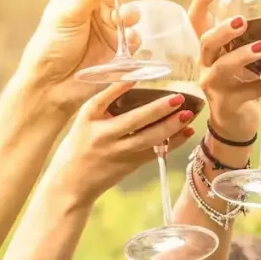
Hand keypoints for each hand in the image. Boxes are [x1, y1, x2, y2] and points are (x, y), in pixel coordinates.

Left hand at [19, 0, 144, 108]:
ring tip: (126, 17)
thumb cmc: (51, 46)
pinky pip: (133, 38)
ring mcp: (108, 27)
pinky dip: (134, 36)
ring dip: (132, 12)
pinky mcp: (118, 49)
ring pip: (130, 11)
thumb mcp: (68, 14)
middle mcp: (96, 6)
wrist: (51, 86)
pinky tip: (128, 39)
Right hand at [50, 81, 196, 201]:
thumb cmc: (78, 146)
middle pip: (135, 122)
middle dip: (158, 110)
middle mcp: (107, 138)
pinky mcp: (132, 164)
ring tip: (188, 114)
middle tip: (178, 98)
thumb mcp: (84, 120)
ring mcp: (122, 153)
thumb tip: (131, 80)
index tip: (137, 75)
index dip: (120, 89)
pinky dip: (173, 142)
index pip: (105, 101)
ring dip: (171, 127)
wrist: (72, 183)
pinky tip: (187, 131)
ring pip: (149, 140)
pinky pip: (156, 152)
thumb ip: (104, 102)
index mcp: (92, 123)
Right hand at [188, 0, 260, 141]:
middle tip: (243, 21)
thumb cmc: (240, 82)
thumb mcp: (242, 57)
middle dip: (222, 30)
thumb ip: (259, 36)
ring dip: (241, 56)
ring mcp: (214, 86)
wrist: (233, 124)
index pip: (195, 21)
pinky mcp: (229, 104)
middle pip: (206, 42)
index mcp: (207, 49)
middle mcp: (204, 65)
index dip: (201, 2)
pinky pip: (252, 91)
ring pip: (222, 68)